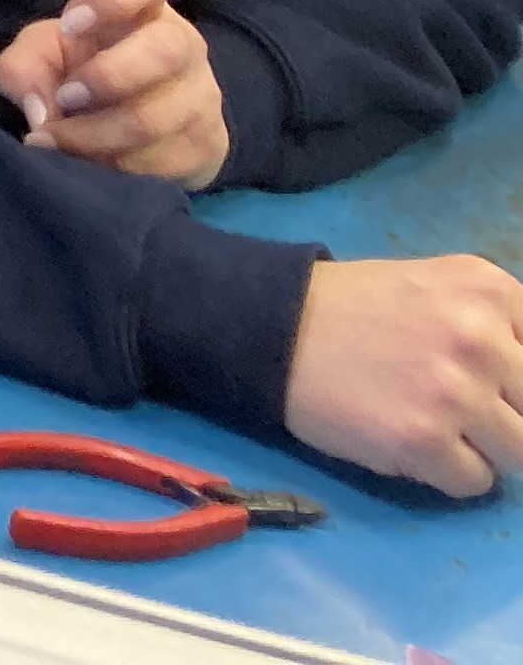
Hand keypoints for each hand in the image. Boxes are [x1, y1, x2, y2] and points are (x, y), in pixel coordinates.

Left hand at [0, 0, 228, 187]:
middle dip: (106, 79)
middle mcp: (182, 43)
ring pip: (157, 117)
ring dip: (95, 137)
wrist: (138, 129)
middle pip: (165, 49)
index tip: (71, 24)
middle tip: (64, 100)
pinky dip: (116, 169)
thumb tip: (40, 111)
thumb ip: (24, 68)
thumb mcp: (41, 58)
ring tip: (56, 142)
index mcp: (142, 6)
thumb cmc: (79, 72)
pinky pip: (164, 163)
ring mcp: (202, 95)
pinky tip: (91, 167)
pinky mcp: (207, 144)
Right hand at [285, 257, 522, 494]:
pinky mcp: (423, 439)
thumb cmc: (362, 309)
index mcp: (490, 290)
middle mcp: (481, 336)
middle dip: (505, 414)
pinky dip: (449, 471)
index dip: (517, 381)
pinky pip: (476, 482)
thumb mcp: (445, 289)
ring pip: (518, 453)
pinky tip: (411, 439)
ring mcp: (454, 390)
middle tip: (456, 402)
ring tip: (436, 424)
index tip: (493, 386)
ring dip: (483, 448)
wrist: (273, 326)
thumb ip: (504, 326)